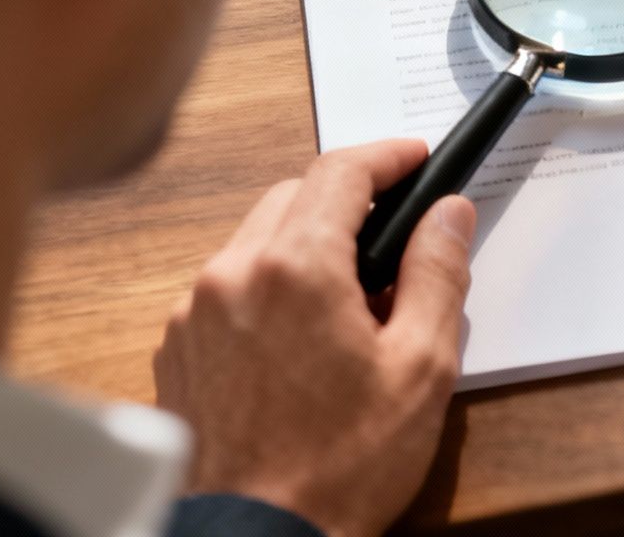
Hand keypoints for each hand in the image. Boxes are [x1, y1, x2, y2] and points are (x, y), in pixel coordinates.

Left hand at [154, 139, 475, 536]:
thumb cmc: (339, 466)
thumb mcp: (420, 366)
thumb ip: (437, 273)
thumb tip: (447, 213)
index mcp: (295, 268)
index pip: (340, 171)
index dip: (386, 156)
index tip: (416, 158)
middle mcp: (231, 275)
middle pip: (294, 197)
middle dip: (347, 202)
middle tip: (395, 236)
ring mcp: (194, 312)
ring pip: (256, 240)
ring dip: (305, 246)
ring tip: (352, 299)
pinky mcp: (177, 349)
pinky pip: (227, 288)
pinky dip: (267, 288)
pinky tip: (302, 335)